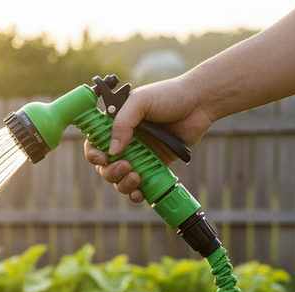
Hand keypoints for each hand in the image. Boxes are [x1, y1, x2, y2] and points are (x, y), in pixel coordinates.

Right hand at [84, 77, 213, 202]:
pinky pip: (140, 185)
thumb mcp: (140, 101)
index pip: (94, 144)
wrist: (200, 103)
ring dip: (122, 183)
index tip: (102, 158)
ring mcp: (139, 156)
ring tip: (136, 177)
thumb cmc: (169, 96)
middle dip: (110, 171)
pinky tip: (139, 192)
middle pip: (104, 166)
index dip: (93, 154)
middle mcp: (124, 142)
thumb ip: (122, 123)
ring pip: (119, 179)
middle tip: (126, 166)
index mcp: (115, 125)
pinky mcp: (154, 166)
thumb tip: (112, 151)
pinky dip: (136, 193)